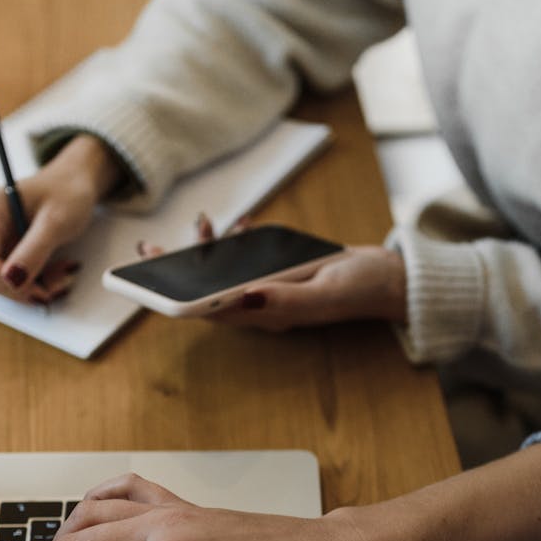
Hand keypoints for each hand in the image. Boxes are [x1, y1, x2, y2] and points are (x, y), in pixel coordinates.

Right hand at [0, 134, 123, 303]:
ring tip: (63, 272)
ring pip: (2, 281)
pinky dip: (36, 281)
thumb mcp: (56, 221)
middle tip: (61, 282)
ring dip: (35, 286)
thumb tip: (12, 280)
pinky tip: (56, 270)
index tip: (40, 291)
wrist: (72, 185)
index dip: (8, 282)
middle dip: (26, 286)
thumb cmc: (66, 193)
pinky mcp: (1, 249)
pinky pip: (12, 278)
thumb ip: (34, 250)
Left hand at [138, 231, 406, 329]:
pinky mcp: (281, 272)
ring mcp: (272, 288)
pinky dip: (238, 241)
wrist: (391, 277)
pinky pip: (249, 259)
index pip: (211, 313)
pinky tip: (241, 225)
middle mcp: (264, 305)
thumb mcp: (324, 291)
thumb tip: (242, 295)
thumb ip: (285, 297)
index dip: (176, 300)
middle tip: (150, 248)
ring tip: (202, 225)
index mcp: (269, 315)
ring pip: (225, 273)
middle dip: (177, 271)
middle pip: (208, 293)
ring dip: (208, 251)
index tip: (149, 282)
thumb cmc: (363, 287)